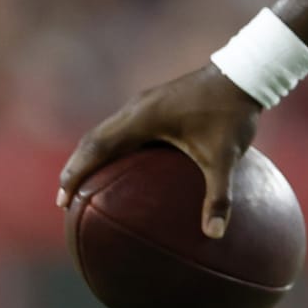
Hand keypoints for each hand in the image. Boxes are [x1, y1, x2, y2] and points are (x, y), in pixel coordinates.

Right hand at [57, 63, 263, 238]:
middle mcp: (137, 108)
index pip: (96, 148)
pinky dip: (114, 147)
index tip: (62, 201)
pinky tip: (126, 166)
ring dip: (93, 156)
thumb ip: (219, 196)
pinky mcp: (157, 102)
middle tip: (67, 200)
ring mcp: (146, 103)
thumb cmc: (232, 114)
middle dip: (77, 168)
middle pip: (93, 140)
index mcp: (142, 119)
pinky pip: (125, 127)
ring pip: (107, 131)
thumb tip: (216, 234)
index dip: (75, 174)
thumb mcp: (227, 157)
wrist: (245, 73)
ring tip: (88, 185)